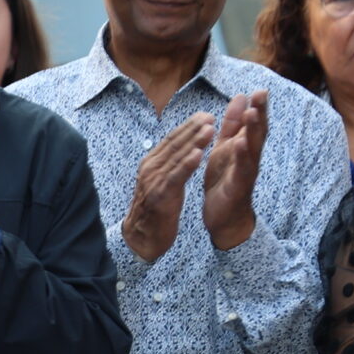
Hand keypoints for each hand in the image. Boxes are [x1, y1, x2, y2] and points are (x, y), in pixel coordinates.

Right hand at [121, 112, 214, 262]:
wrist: (142, 237)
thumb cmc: (156, 209)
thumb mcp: (162, 181)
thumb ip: (171, 164)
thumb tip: (184, 146)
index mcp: (151, 163)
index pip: (171, 139)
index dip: (188, 126)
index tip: (205, 115)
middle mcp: (150, 168)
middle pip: (174, 144)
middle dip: (193, 129)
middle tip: (210, 116)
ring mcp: (154, 181)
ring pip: (176, 157)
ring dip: (194, 142)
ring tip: (210, 130)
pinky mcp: (160, 195)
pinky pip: (176, 176)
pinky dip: (187, 164)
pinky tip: (198, 154)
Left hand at [200, 89, 266, 251]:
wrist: (223, 216)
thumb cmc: (225, 179)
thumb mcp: (225, 147)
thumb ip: (233, 125)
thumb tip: (241, 97)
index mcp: (244, 146)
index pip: (253, 123)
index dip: (257, 107)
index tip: (259, 89)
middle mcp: (250, 157)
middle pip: (257, 132)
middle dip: (260, 113)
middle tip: (261, 94)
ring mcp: (246, 171)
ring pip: (252, 148)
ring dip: (253, 131)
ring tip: (254, 113)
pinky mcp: (238, 186)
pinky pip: (241, 169)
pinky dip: (242, 156)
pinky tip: (240, 144)